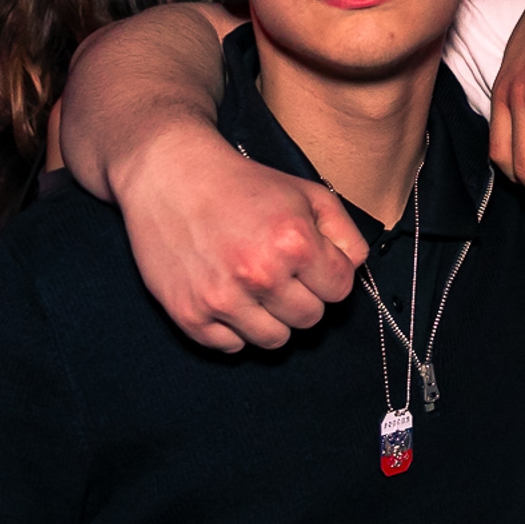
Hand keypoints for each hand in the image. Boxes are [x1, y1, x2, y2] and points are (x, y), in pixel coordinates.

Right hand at [117, 119, 367, 352]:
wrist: (170, 177)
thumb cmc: (243, 185)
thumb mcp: (308, 193)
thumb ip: (345, 234)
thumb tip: (354, 270)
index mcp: (294, 242)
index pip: (340, 290)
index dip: (329, 275)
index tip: (310, 263)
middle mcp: (259, 274)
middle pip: (310, 318)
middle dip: (302, 296)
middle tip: (280, 271)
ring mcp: (222, 299)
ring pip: (274, 340)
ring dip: (271, 317)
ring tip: (255, 285)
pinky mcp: (190, 315)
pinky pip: (232, 346)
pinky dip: (234, 328)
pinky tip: (229, 295)